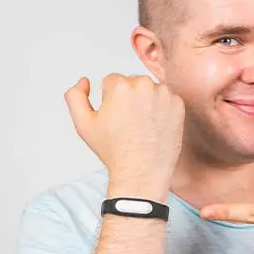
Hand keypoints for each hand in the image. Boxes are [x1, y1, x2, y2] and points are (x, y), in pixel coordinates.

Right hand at [64, 74, 184, 200]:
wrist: (141, 172)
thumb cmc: (114, 151)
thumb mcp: (83, 124)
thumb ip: (75, 96)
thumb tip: (85, 81)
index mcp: (120, 85)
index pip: (111, 81)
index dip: (109, 100)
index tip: (114, 118)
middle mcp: (144, 85)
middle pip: (132, 82)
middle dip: (128, 98)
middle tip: (127, 123)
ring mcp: (164, 94)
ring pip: (150, 89)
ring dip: (145, 101)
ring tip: (141, 126)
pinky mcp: (178, 104)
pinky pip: (166, 99)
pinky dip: (161, 110)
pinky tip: (154, 127)